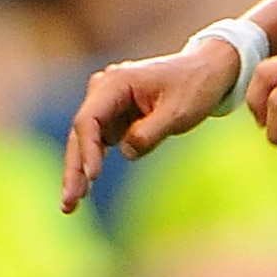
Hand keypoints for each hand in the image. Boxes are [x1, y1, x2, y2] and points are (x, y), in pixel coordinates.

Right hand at [61, 41, 234, 210]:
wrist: (207, 72)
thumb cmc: (194, 88)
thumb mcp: (178, 113)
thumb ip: (149, 133)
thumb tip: (125, 152)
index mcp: (116, 82)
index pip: (89, 118)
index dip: (88, 149)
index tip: (93, 176)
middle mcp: (104, 90)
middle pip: (81, 133)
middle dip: (74, 169)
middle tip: (68, 203)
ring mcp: (108, 104)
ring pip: (86, 141)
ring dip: (79, 172)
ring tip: (71, 205)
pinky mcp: (115, 117)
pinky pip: (99, 143)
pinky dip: (92, 164)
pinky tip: (84, 190)